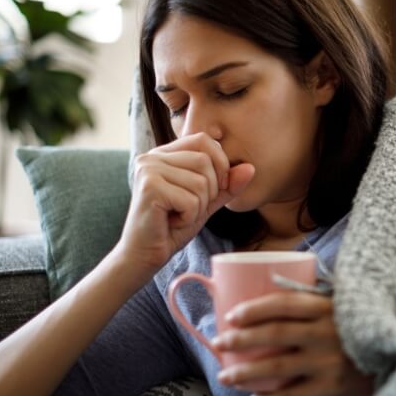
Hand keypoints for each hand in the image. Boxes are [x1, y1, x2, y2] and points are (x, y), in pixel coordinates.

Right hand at [116, 133, 254, 272]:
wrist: (144, 255)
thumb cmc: (172, 227)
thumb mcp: (206, 202)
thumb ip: (227, 186)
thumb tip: (251, 168)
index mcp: (165, 154)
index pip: (204, 141)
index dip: (220, 164)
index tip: (215, 189)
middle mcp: (153, 156)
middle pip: (205, 161)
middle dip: (209, 192)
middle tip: (188, 209)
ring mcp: (149, 169)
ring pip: (200, 182)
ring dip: (198, 208)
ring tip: (178, 216)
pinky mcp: (149, 187)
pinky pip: (190, 200)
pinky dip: (189, 217)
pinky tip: (172, 222)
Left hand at [210, 291, 373, 395]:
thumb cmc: (362, 329)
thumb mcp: (343, 307)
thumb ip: (314, 301)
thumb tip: (270, 291)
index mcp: (327, 307)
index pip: (284, 304)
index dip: (254, 309)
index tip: (231, 316)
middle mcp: (327, 333)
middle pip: (274, 334)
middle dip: (241, 339)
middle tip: (218, 343)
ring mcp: (329, 361)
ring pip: (279, 367)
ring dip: (247, 373)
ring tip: (226, 376)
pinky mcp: (334, 387)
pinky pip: (295, 395)